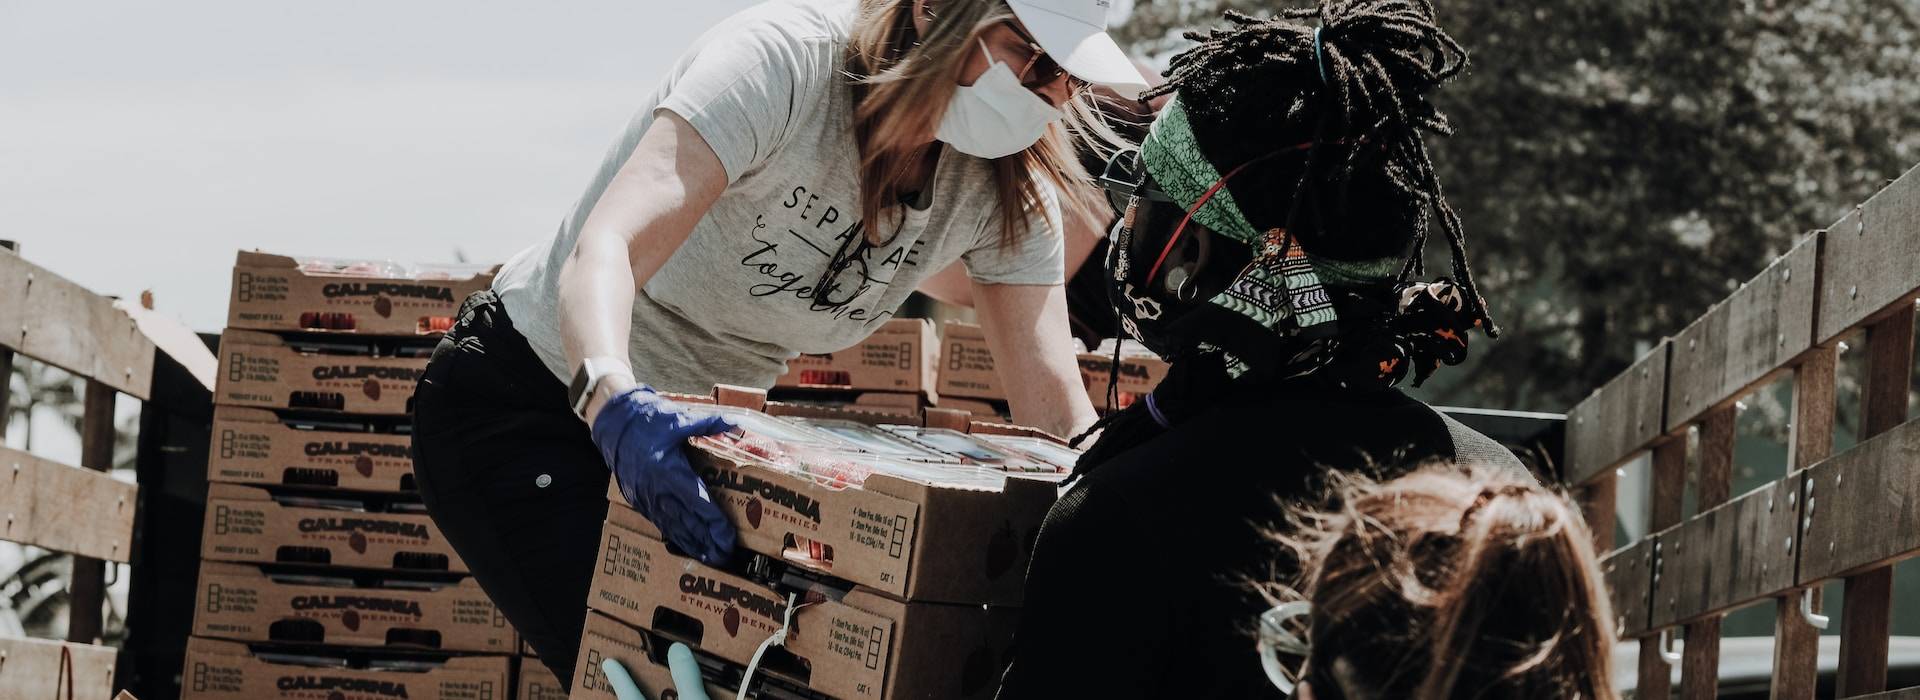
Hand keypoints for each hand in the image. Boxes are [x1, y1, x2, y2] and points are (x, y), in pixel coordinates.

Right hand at [590, 386, 736, 563]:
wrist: (613, 425)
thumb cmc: (646, 421)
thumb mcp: (679, 419)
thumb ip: (709, 424)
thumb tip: (736, 423)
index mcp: (670, 472)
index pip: (699, 503)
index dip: (715, 523)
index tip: (728, 538)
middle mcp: (658, 491)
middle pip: (688, 523)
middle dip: (708, 542)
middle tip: (726, 557)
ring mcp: (647, 498)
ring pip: (673, 528)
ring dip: (693, 545)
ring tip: (710, 559)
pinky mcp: (639, 501)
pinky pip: (660, 523)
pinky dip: (676, 536)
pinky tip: (687, 545)